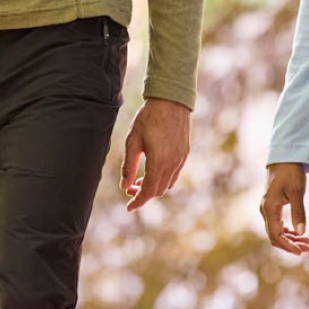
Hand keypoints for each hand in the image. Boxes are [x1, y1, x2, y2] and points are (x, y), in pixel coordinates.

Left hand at [121, 98, 189, 212]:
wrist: (171, 100)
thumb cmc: (148, 118)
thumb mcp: (132, 141)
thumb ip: (128, 166)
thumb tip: (124, 187)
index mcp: (158, 162)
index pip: (148, 191)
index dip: (137, 201)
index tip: (128, 207)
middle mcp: (172, 164)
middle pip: (158, 191)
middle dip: (143, 194)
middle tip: (130, 187)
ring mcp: (181, 159)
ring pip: (167, 184)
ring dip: (154, 187)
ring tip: (140, 179)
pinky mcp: (185, 153)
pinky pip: (174, 174)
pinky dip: (163, 178)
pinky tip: (154, 169)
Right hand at [261, 163, 308, 255]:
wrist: (284, 157)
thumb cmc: (290, 172)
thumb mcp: (297, 192)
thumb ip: (299, 212)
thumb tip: (301, 233)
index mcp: (269, 208)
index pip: (275, 235)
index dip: (288, 247)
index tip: (301, 252)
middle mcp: (265, 210)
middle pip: (275, 236)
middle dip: (291, 245)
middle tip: (307, 248)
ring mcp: (267, 208)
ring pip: (276, 231)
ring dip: (291, 239)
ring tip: (307, 242)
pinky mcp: (272, 206)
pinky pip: (277, 224)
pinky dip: (288, 231)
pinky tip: (299, 234)